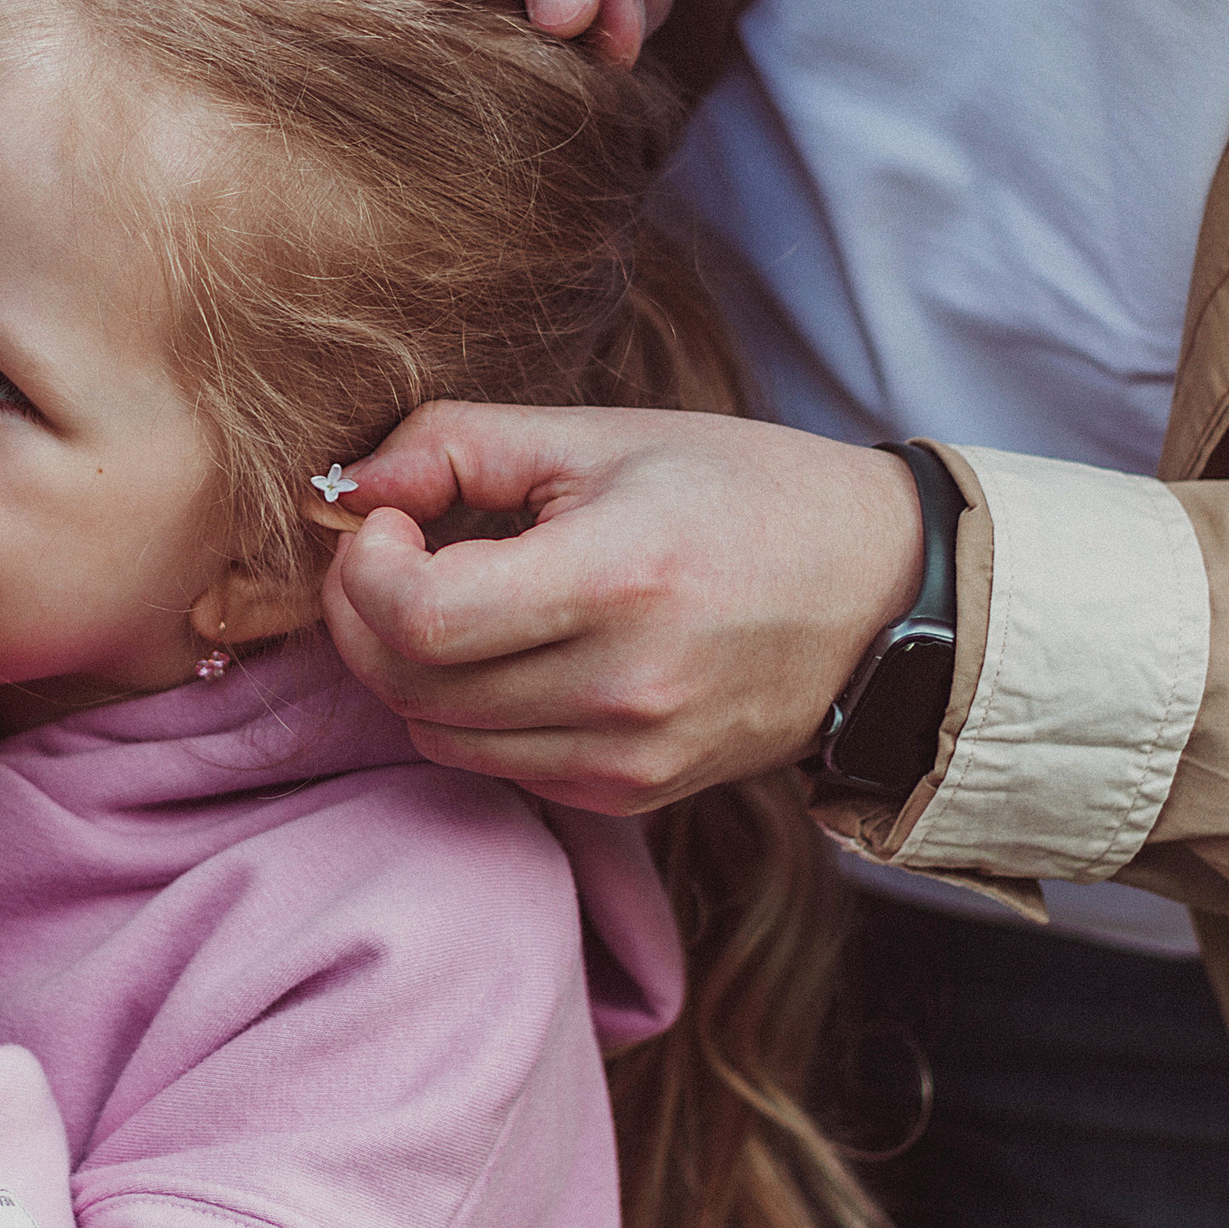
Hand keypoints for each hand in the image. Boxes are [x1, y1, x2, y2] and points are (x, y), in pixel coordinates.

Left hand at [315, 407, 927, 815]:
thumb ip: (455, 446)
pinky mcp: (632, 793)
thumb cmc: (740, 493)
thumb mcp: (603, 434)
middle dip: (364, 615)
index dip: (366, 570)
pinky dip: (471, 709)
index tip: (388, 521)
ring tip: (454, 595)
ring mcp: (630, 756)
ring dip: (412, 667)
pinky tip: (513, 648)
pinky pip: (496, 763)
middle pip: (409, 686)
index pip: (420, 619)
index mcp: (617, 578)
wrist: (882, 596)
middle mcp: (623, 687)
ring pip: (437, 736)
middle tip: (390, 552)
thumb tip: (346, 487)